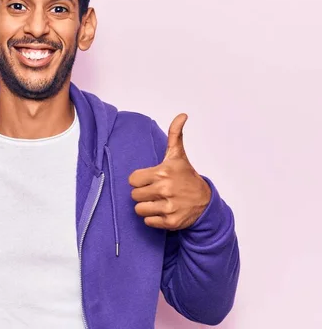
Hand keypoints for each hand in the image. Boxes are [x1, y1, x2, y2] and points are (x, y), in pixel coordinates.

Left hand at [128, 114, 210, 229]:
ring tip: (158, 201)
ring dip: (146, 206)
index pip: (132, 180)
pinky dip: (153, 218)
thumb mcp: (178, 155)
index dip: (140, 180)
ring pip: (139, 209)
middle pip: (134, 195)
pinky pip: (148, 222)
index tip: (151, 179)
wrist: (205, 201)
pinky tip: (164, 211)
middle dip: (142, 193)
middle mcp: (165, 189)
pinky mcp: (171, 222)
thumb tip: (182, 115)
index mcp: (163, 172)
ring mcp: (169, 207)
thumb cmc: (186, 176)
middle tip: (155, 191)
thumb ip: (175, 134)